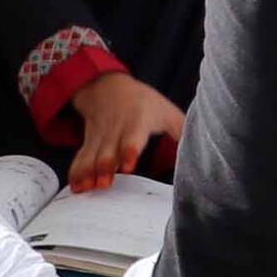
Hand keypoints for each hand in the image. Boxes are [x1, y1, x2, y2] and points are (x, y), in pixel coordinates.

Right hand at [59, 70, 186, 195]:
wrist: (106, 87)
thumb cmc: (144, 103)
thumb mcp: (167, 112)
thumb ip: (182, 131)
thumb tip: (201, 152)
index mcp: (138, 121)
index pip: (133, 136)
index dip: (129, 149)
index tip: (128, 164)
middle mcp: (115, 129)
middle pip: (108, 150)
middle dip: (104, 167)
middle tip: (104, 184)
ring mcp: (100, 136)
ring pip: (91, 155)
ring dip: (87, 173)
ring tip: (86, 189)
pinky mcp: (89, 142)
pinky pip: (80, 157)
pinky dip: (76, 172)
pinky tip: (75, 187)